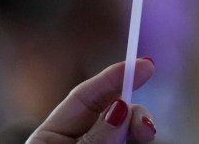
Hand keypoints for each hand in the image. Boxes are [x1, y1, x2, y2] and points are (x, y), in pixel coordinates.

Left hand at [27, 59, 158, 143]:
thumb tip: (121, 107)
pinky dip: (139, 141)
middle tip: (147, 127)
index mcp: (51, 136)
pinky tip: (144, 141)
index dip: (114, 76)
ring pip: (127, 130)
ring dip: (139, 130)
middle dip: (134, 111)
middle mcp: (76, 140)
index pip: (85, 95)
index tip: (146, 63)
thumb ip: (95, 138)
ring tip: (144, 139)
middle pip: (113, 111)